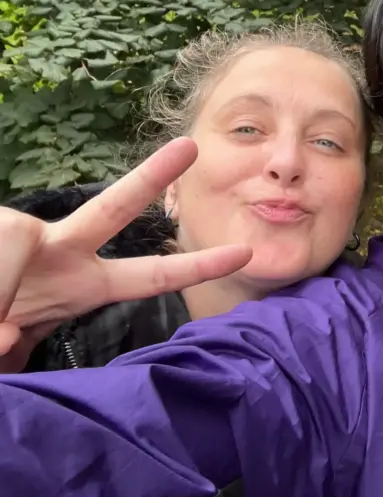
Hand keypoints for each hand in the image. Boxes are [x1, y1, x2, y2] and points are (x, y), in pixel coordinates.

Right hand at [0, 138, 252, 366]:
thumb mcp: (11, 348)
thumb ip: (14, 350)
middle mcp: (59, 251)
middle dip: (150, 178)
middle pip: (111, 209)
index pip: (148, 276)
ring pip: (16, 245)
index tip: (245, 252)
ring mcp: (22, 234)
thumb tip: (3, 336)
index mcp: (80, 284)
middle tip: (190, 146)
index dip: (195, 266)